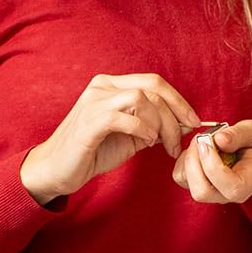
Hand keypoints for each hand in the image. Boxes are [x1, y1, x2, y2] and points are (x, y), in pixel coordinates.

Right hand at [21, 73, 198, 203]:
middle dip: (175, 115)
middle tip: (179, 141)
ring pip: (141, 99)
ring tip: (160, 144)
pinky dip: (141, 128)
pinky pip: (123, 117)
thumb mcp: (131, 137)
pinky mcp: (89, 122)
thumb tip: (186, 122)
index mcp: (112, 86)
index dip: (178, 100)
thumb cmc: (93, 152)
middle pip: (152, 88)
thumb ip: (154, 126)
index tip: (194, 121)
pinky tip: (146, 141)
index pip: (153, 82)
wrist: (57, 170)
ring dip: (160, 124)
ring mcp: (94, 102)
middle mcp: (102, 87)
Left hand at [171, 121, 251, 203]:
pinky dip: (183, 160)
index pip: (229, 187)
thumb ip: (239, 135)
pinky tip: (198, 147)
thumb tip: (218, 139)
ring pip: (187, 183)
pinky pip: (182, 176)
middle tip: (201, 138)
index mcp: (247, 185)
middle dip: (194, 162)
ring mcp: (212, 192)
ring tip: (202, 140)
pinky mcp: (200, 184)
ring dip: (188, 159)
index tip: (207, 142)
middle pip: (201, 192)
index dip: (213, 166)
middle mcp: (227, 194)